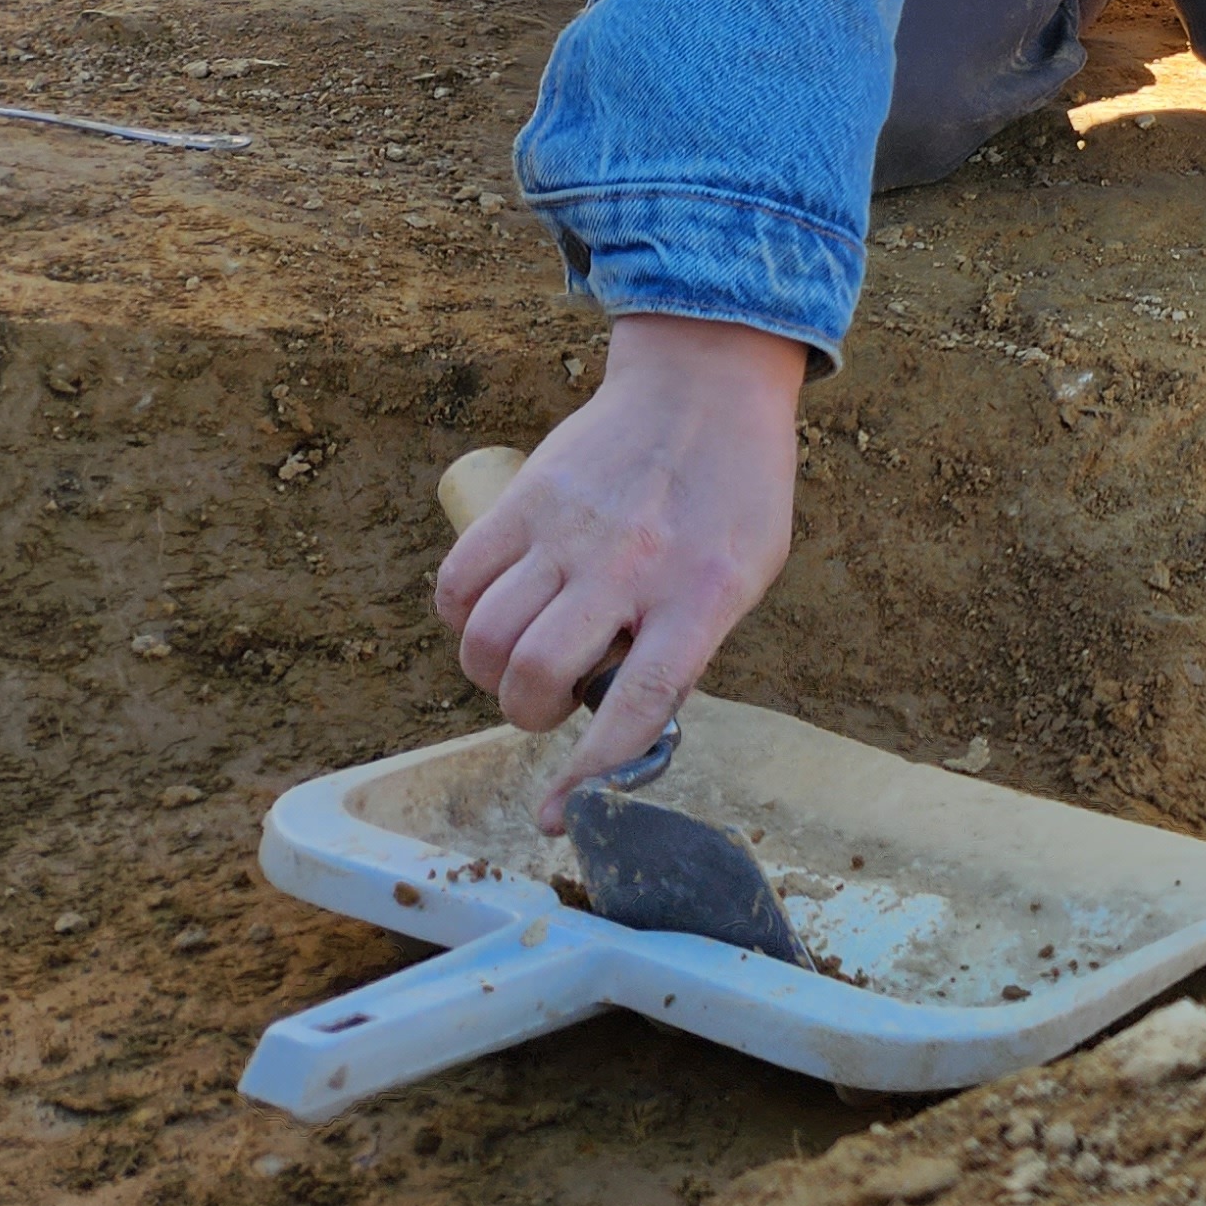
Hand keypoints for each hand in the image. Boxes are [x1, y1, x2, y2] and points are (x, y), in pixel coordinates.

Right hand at [434, 314, 807, 828]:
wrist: (703, 387)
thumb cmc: (736, 493)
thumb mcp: (746, 574)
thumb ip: (688, 643)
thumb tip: (624, 720)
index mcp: (701, 594)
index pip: (638, 704)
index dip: (591, 775)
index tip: (558, 817)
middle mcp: (630, 566)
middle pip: (536, 674)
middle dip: (527, 716)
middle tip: (548, 705)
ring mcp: (570, 531)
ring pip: (486, 636)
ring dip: (492, 675)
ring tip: (522, 664)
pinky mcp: (524, 501)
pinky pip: (458, 582)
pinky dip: (460, 620)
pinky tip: (489, 618)